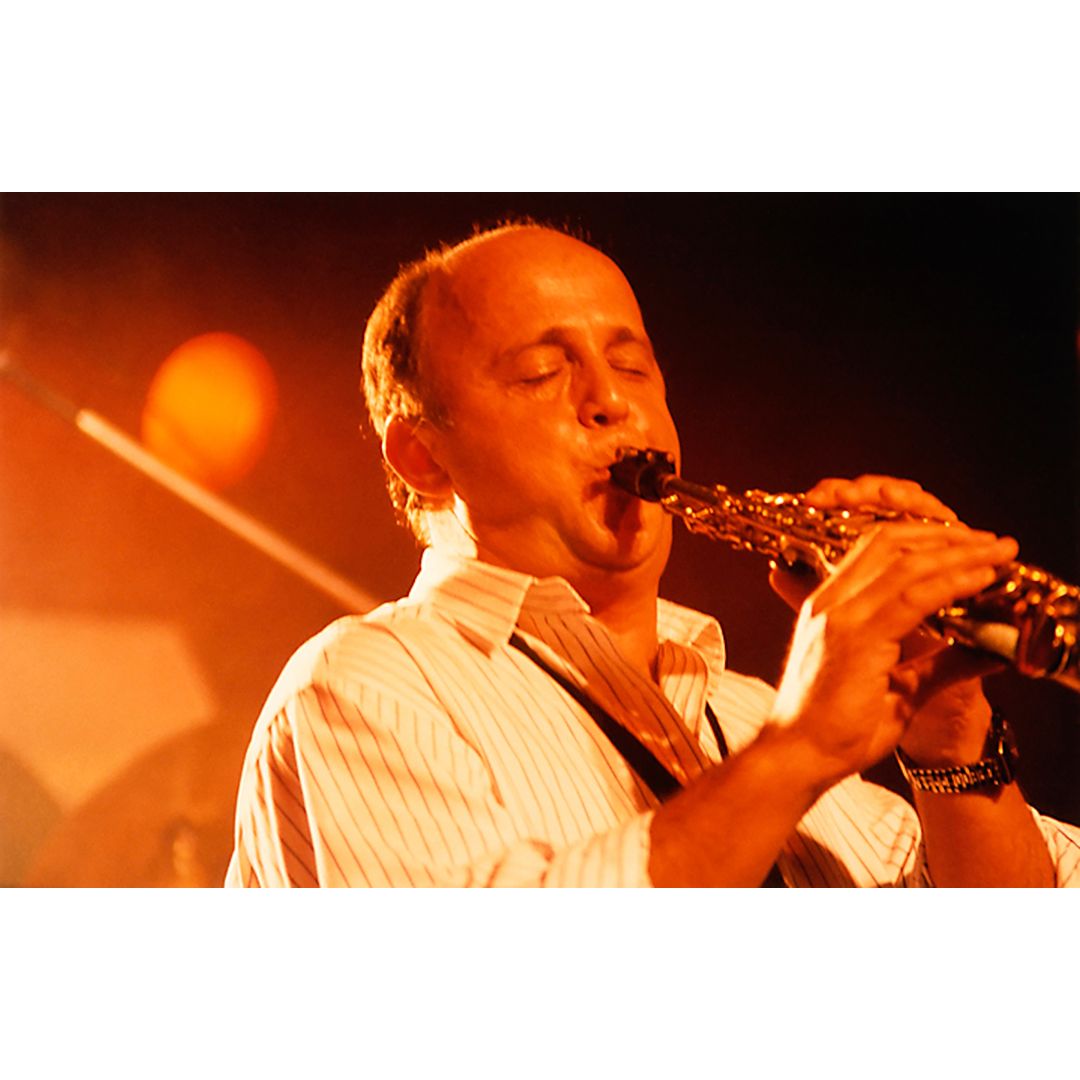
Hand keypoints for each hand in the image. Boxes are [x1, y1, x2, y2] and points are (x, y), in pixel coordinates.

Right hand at [768, 475, 1017, 781]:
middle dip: (947, 536)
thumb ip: (935, 665)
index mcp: (829, 607)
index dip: (925, 538)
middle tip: (993, 542)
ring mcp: (839, 618)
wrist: (798, 758)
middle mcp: (830, 603)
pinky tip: (980, 578)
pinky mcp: (853, 638)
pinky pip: (910, 598)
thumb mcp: (895, 689)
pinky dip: (951, 582)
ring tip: (998, 552)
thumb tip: (985, 652)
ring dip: (958, 553)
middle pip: (890, 542)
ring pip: (904, 564)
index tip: (968, 543)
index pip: (875, 549)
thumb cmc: (834, 732)